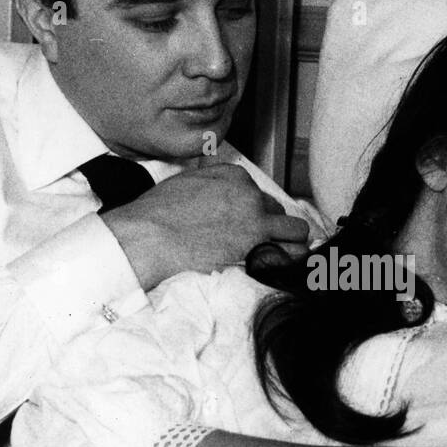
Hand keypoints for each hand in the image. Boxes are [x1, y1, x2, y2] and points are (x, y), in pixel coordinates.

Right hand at [101, 163, 308, 289]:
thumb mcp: (187, 181)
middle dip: (272, 228)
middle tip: (258, 243)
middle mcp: (251, 197)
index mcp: (235, 177)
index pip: (260, 194)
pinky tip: (278, 268)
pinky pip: (290, 257)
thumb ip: (211, 181)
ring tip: (278, 255)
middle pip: (279, 213)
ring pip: (297, 233)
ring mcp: (257, 225)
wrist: (149, 238)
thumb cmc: (158, 213)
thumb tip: (216, 183)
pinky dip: (287, 262)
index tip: (245, 224)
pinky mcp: (258, 251)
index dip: (254, 212)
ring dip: (290, 243)